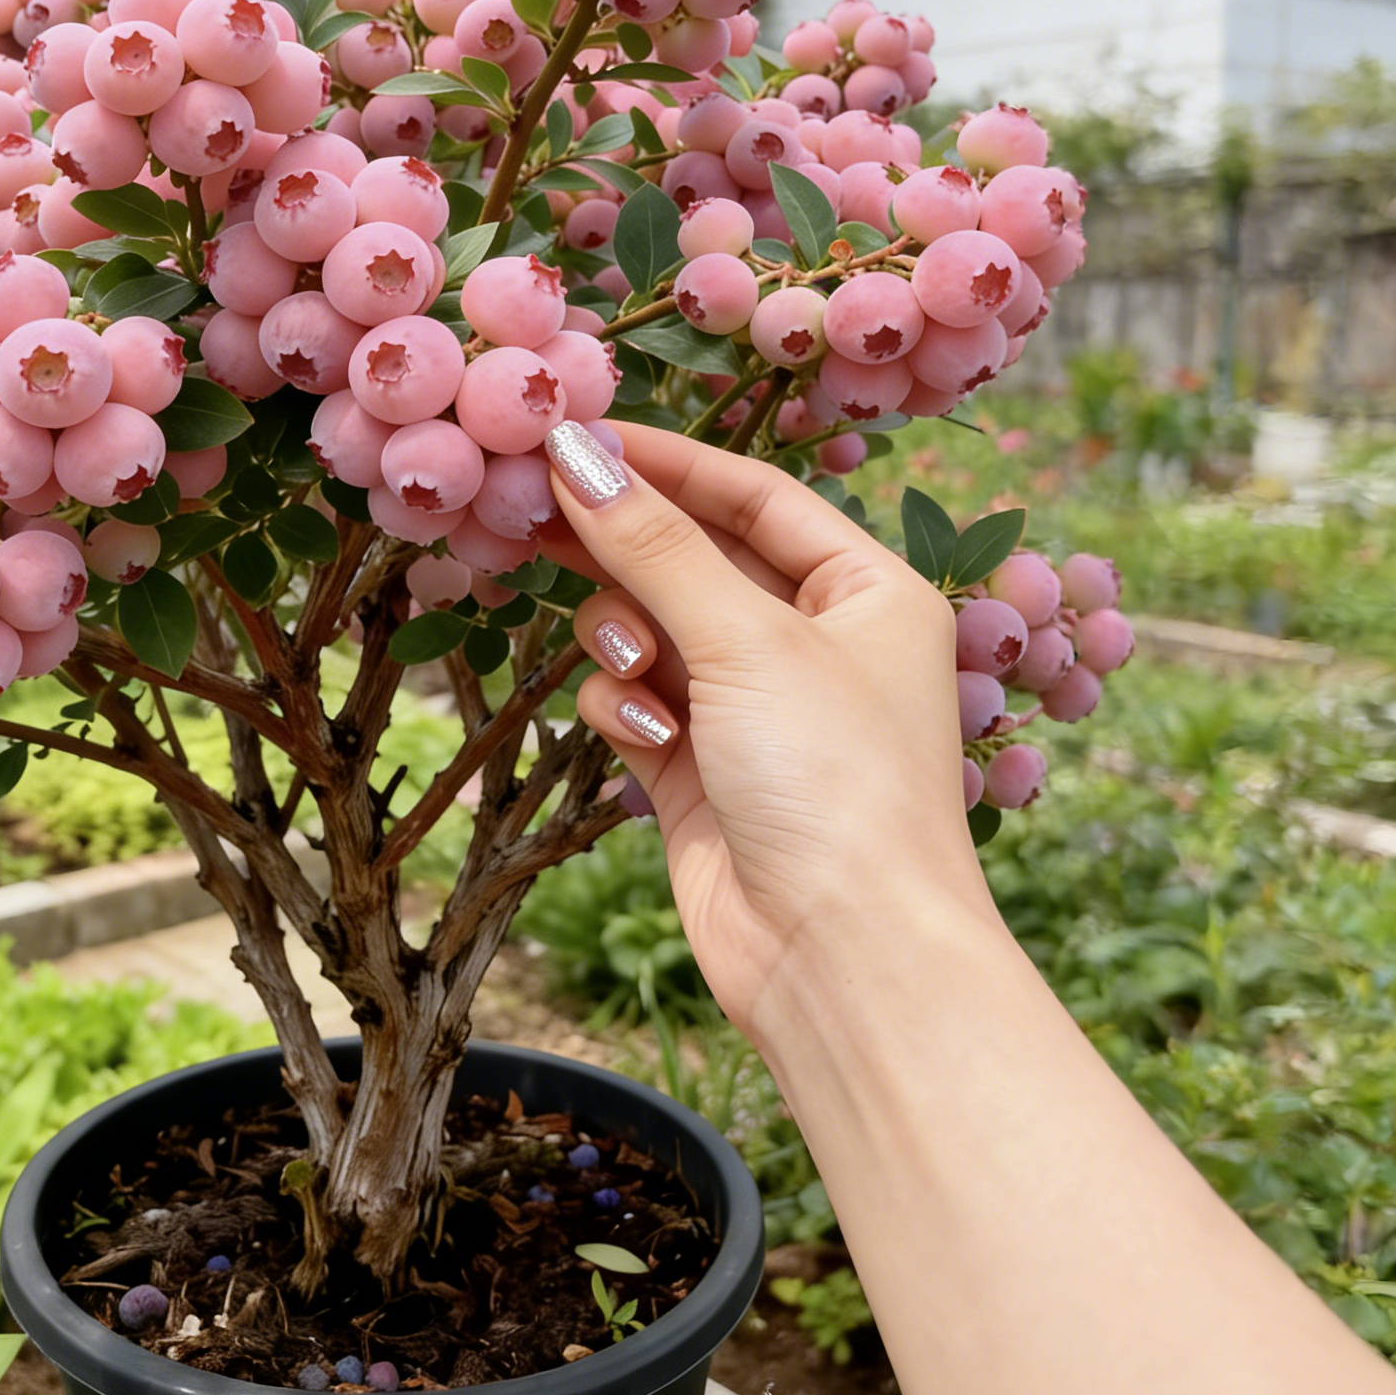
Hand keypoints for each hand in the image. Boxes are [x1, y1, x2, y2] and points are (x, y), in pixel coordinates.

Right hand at [542, 419, 996, 1040]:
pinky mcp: (697, 768)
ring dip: (626, 638)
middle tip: (530, 511)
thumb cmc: (834, 783)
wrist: (842, 961)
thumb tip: (577, 453)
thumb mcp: (746, 640)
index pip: (753, 494)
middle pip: (692, 557)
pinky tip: (649, 744)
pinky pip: (635, 699)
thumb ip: (653, 542)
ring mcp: (752, 708)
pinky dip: (626, 710)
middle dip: (621, 544)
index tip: (575, 433)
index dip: (665, 461)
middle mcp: (814, 642)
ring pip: (650, 627)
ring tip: (634, 667)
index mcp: (866, 592)